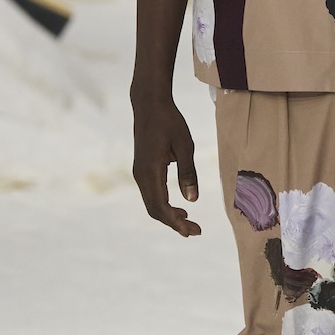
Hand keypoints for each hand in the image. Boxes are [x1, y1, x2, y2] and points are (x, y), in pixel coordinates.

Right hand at [132, 92, 200, 237]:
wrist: (149, 103)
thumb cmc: (169, 121)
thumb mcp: (185, 146)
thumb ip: (188, 174)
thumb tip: (192, 200)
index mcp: (151, 171)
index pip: (161, 206)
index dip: (176, 222)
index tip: (192, 231)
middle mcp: (141, 175)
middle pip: (154, 209)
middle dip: (173, 223)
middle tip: (195, 231)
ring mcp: (139, 172)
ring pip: (151, 203)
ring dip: (168, 215)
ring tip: (189, 221)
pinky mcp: (142, 168)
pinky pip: (151, 193)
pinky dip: (163, 204)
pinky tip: (178, 206)